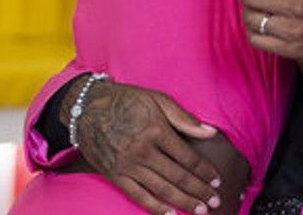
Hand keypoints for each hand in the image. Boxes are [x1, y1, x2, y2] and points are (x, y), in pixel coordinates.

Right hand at [71, 80, 223, 214]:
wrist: (85, 108)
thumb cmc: (125, 100)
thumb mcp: (157, 98)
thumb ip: (183, 118)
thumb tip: (210, 133)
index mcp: (156, 130)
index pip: (187, 157)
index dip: (204, 171)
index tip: (217, 181)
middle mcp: (142, 150)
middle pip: (177, 176)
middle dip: (199, 191)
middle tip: (215, 202)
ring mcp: (127, 165)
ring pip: (160, 189)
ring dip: (183, 202)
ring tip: (199, 211)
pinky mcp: (114, 175)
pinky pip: (137, 195)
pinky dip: (155, 207)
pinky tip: (170, 214)